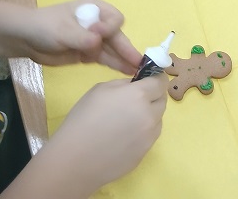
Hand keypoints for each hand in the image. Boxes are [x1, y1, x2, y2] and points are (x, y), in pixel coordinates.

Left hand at [20, 0, 141, 72]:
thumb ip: (82, 37)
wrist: (25, 38)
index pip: (113, 18)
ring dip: (123, 59)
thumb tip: (98, 42)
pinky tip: (125, 73)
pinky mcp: (87, 54)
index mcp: (94, 9)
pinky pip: (104, 59)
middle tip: (138, 63)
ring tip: (136, 72)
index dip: (109, 28)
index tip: (98, 35)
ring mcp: (92, 39)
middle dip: (126, 48)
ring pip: (112, 49)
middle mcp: (97, 23)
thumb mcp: (63, 30)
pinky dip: (113, 65)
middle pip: (116, 36)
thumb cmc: (45, 26)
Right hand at [49, 75, 166, 188]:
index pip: (160, 82)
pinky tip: (124, 135)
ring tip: (128, 119)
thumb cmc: (84, 118)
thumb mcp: (101, 89)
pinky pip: (149, 136)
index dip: (156, 78)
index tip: (149, 78)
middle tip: (136, 98)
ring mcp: (148, 138)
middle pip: (162, 101)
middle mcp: (149, 116)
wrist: (76, 159)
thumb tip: (135, 86)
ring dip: (149, 114)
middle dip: (154, 95)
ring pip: (157, 120)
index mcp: (139, 95)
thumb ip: (124, 85)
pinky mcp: (144, 154)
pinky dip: (143, 131)